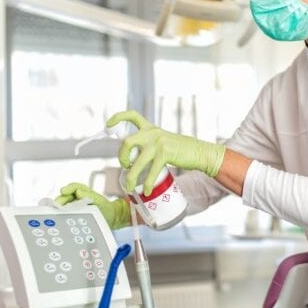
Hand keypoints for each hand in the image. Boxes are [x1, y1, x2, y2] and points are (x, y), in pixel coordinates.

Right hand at [55, 183, 130, 229]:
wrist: (110, 218)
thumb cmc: (105, 207)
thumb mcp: (100, 201)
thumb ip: (90, 196)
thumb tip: (78, 192)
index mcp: (83, 191)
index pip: (73, 187)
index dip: (68, 189)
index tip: (63, 191)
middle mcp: (76, 198)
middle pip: (65, 197)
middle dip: (60, 200)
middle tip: (57, 205)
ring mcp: (74, 206)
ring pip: (64, 205)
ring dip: (60, 208)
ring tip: (57, 212)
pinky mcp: (73, 215)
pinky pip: (66, 214)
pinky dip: (63, 215)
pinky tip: (60, 218)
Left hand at [106, 110, 225, 194]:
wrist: (199, 152)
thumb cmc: (180, 150)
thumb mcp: (162, 141)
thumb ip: (149, 144)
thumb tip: (133, 158)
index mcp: (151, 128)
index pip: (132, 116)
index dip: (118, 118)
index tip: (108, 124)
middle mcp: (153, 132)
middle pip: (127, 142)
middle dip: (122, 156)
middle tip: (125, 166)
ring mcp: (158, 143)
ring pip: (136, 161)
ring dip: (131, 176)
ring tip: (130, 187)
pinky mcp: (165, 153)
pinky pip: (151, 171)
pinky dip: (148, 183)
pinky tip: (147, 191)